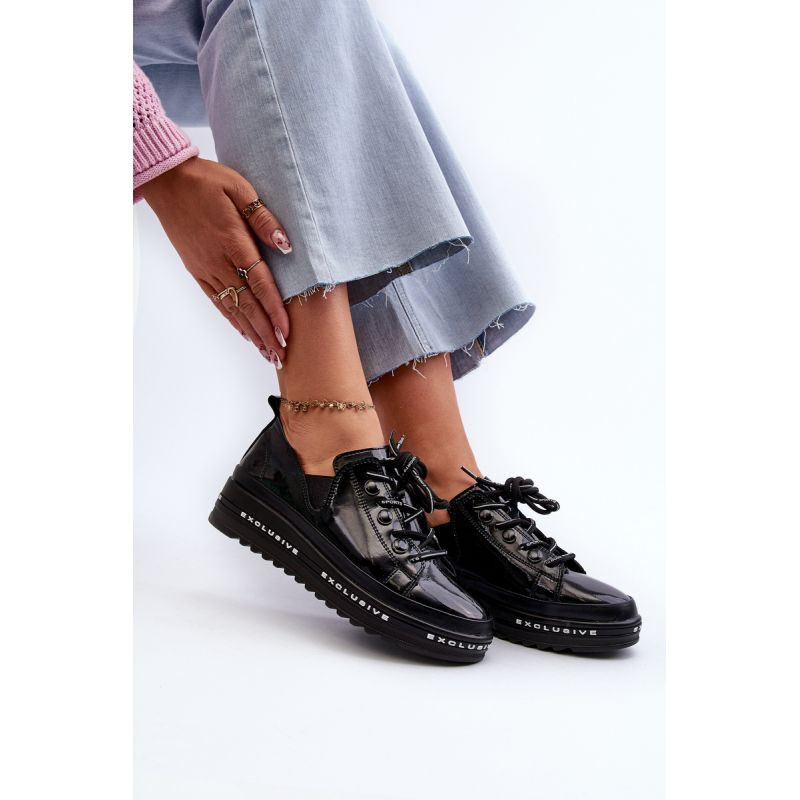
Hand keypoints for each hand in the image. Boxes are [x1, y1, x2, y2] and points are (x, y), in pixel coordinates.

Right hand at [139, 157, 290, 365]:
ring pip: (232, 308)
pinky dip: (233, 320)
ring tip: (268, 354)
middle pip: (247, 304)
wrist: (167, 181)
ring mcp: (206, 269)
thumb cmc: (207, 181)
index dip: (274, 311)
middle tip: (282, 356)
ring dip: (251, 333)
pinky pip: (217, 301)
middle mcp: (218, 262)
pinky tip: (245, 333)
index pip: (259, 284)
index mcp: (232, 241)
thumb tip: (285, 244)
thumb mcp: (240, 188)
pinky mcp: (197, 271)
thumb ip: (263, 218)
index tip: (286, 333)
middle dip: (265, 333)